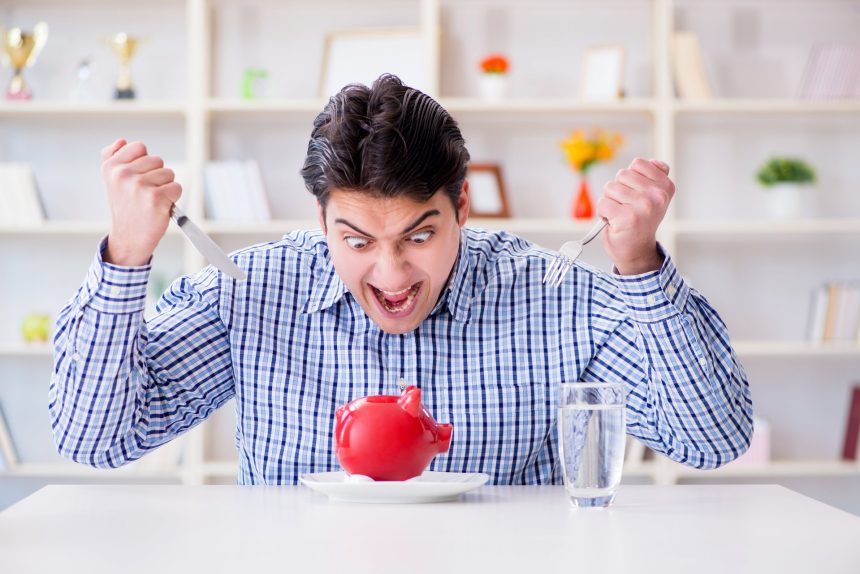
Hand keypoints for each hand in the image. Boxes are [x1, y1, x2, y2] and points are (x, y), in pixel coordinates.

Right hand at [100, 139, 181, 265]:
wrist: (130, 238)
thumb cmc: (126, 208)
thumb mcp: (111, 181)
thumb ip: (113, 157)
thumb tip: (122, 140)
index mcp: (110, 167)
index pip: (140, 147)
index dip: (145, 163)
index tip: (137, 178)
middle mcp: (122, 174)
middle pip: (157, 160)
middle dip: (156, 176)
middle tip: (144, 194)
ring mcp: (139, 185)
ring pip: (168, 173)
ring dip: (165, 187)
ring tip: (152, 201)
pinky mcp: (155, 197)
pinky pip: (177, 187)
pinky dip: (173, 198)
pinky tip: (161, 207)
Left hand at [597, 157, 673, 274]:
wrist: (636, 251)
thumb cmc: (640, 222)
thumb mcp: (654, 197)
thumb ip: (654, 177)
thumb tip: (654, 162)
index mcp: (666, 186)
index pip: (637, 164)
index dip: (630, 179)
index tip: (636, 195)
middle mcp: (657, 195)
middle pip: (622, 174)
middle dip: (618, 190)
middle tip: (627, 207)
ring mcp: (643, 206)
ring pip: (610, 188)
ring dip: (610, 201)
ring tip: (620, 214)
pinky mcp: (626, 217)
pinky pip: (603, 203)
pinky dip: (603, 212)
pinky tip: (614, 221)